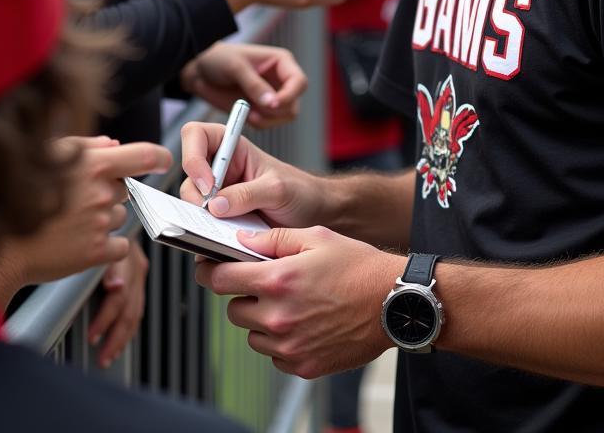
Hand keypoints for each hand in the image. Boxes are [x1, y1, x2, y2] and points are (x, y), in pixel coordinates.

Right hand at [0, 136, 169, 307]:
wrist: (0, 245)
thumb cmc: (18, 193)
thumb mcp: (48, 155)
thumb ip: (85, 146)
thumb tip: (115, 145)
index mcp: (93, 164)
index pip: (145, 155)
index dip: (160, 157)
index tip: (164, 161)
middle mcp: (101, 192)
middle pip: (126, 189)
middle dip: (109, 192)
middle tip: (77, 201)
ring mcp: (100, 224)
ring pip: (121, 217)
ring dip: (105, 219)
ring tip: (70, 222)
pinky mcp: (96, 253)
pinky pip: (119, 246)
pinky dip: (106, 246)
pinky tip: (78, 242)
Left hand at [88, 239, 148, 367]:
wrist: (88, 217)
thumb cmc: (78, 232)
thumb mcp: (83, 247)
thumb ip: (99, 265)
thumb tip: (115, 286)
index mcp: (120, 251)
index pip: (121, 291)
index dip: (107, 315)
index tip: (93, 333)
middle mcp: (132, 259)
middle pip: (129, 303)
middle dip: (114, 332)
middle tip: (98, 350)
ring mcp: (136, 267)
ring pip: (135, 309)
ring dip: (121, 336)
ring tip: (107, 355)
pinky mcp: (135, 276)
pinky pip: (136, 307)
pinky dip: (126, 328)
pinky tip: (117, 343)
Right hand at [180, 120, 325, 227]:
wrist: (315, 216)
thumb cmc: (300, 191)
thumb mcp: (277, 189)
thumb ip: (247, 194)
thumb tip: (215, 206)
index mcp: (231, 147)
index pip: (195, 135)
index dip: (193, 156)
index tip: (208, 184)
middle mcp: (220, 169)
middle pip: (188, 174)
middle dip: (195, 195)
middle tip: (212, 215)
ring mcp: (218, 195)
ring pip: (191, 204)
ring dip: (201, 219)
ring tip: (223, 233)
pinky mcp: (220, 220)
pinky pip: (203, 227)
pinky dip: (209, 236)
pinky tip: (225, 244)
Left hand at [182, 43, 306, 127]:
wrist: (199, 70)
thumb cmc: (218, 58)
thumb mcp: (235, 67)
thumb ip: (255, 85)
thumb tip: (272, 102)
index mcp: (281, 62)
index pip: (299, 82)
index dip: (289, 95)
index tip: (272, 104)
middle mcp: (281, 80)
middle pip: (294, 103)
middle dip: (276, 111)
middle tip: (255, 111)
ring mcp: (272, 96)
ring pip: (285, 117)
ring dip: (268, 120)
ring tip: (249, 113)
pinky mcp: (261, 108)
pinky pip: (270, 123)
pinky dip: (260, 124)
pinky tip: (246, 115)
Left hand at [195, 225, 396, 378]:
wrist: (395, 303)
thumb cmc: (358, 267)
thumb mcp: (315, 237)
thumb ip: (273, 238)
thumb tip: (241, 240)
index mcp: (278, 280)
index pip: (220, 280)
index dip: (209, 271)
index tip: (208, 268)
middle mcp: (279, 317)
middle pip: (233, 309)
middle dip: (243, 294)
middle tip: (266, 283)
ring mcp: (290, 346)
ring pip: (252, 334)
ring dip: (261, 319)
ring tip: (291, 303)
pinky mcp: (304, 366)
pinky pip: (274, 354)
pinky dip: (280, 341)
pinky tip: (303, 323)